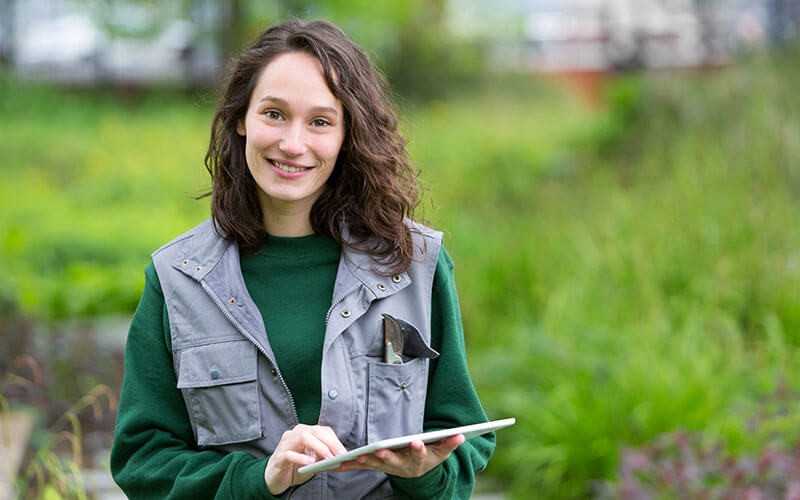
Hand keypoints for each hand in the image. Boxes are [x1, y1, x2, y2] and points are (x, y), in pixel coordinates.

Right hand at [264, 424, 347, 494]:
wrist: (274, 477)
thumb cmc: (295, 466)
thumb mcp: (313, 461)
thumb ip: (324, 457)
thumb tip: (342, 458)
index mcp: (305, 432)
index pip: (323, 431)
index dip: (335, 440)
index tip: (345, 453)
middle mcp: (295, 434)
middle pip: (315, 431)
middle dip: (330, 443)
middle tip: (340, 455)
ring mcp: (285, 444)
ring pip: (303, 437)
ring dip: (318, 447)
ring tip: (328, 458)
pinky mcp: (278, 456)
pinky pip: (289, 454)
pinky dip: (301, 457)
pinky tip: (310, 462)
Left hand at [336, 434, 463, 477]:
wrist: (418, 473)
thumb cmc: (430, 456)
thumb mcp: (442, 451)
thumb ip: (450, 443)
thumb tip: (462, 435)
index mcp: (419, 460)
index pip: (420, 454)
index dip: (419, 448)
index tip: (417, 442)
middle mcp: (402, 466)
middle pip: (395, 461)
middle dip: (387, 455)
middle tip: (381, 450)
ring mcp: (388, 467)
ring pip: (376, 464)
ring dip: (367, 460)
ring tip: (357, 456)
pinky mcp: (376, 466)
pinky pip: (362, 466)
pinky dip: (350, 465)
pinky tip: (337, 464)